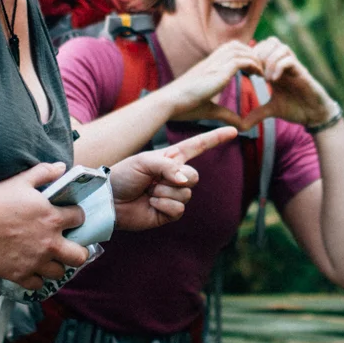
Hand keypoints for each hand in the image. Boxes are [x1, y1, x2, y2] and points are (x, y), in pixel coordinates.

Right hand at [0, 162, 91, 289]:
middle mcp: (49, 243)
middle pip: (80, 256)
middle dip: (79, 251)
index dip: (77, 217)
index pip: (80, 219)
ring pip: (59, 272)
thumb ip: (45, 173)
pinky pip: (37, 285)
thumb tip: (62, 167)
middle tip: (70, 247)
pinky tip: (31, 270)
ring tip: (49, 259)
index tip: (70, 217)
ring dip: (57, 265)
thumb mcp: (22, 180)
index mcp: (53, 218)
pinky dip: (36, 279)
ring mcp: (36, 261)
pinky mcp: (20, 274)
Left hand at [111, 126, 233, 230]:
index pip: (198, 146)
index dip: (216, 138)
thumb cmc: (124, 175)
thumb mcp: (145, 161)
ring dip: (164, 192)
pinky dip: (164, 205)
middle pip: (195, 176)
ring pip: (186, 193)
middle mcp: (175, 176)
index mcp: (171, 158)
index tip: (234, 130)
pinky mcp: (169, 212)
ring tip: (148, 192)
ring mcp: (174, 194)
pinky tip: (151, 203)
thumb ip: (168, 166)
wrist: (109, 198)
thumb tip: (186, 181)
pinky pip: (178, 208)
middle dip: (176, 178)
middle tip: (154, 180)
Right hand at [162, 40, 264, 127]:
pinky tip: (258, 75)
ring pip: (239, 50)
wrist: (169, 103)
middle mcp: (211, 62)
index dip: (242, 56)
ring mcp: (214, 64)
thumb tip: (241, 125)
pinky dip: (252, 64)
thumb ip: (226, 114)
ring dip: (253, 58)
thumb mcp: (210, 110)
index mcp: (207, 67)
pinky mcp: (218, 71)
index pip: (228, 50)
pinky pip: (240, 60)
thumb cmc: (184, 107)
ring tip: (262, 71)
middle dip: (250, 53)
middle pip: (235, 45)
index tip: (253, 69)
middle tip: (260, 68)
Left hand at [247, 37, 337, 128]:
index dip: (253, 56)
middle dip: (260, 55)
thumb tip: (242, 126)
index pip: (263, 47)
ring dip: (269, 61)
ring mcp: (295, 67)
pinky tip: (273, 81)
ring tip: (265, 78)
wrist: (315, 115)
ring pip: (280, 47)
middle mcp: (285, 64)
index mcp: (276, 68)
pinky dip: (278, 67)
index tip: (249, 73)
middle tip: (256, 73)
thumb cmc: (296, 109)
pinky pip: (289, 60)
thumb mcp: (272, 110)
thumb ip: (257, 113)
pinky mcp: (302, 73)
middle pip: (271, 41)